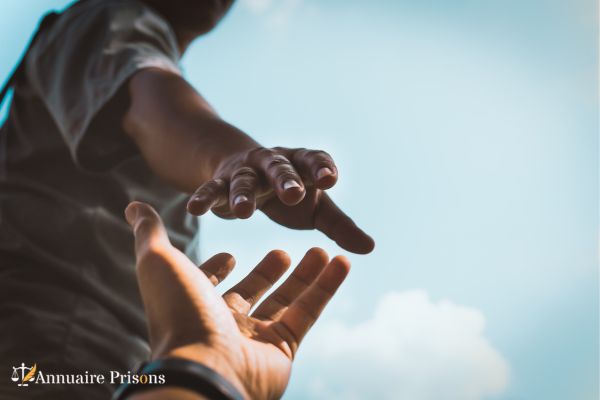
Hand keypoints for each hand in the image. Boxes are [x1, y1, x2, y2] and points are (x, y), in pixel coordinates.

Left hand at [125, 201, 350, 399]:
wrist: (204, 367)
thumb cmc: (179, 312)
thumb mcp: (159, 262)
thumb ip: (150, 233)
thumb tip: (133, 205)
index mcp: (194, 304)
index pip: (208, 284)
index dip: (217, 270)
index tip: (230, 254)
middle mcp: (223, 323)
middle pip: (252, 291)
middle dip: (268, 272)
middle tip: (283, 251)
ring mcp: (254, 338)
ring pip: (286, 301)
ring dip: (305, 275)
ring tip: (322, 250)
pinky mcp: (283, 348)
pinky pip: (308, 313)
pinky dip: (326, 287)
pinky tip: (341, 262)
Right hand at [186, 147, 373, 253]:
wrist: (246, 171)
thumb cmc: (289, 193)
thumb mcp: (316, 208)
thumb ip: (340, 226)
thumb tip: (370, 248)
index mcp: (301, 165)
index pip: (314, 161)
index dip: (321, 168)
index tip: (330, 179)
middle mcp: (273, 164)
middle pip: (280, 168)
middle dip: (286, 180)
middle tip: (294, 194)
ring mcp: (246, 172)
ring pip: (244, 180)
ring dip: (243, 194)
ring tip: (243, 213)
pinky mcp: (221, 182)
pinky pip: (211, 189)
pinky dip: (204, 198)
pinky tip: (194, 209)